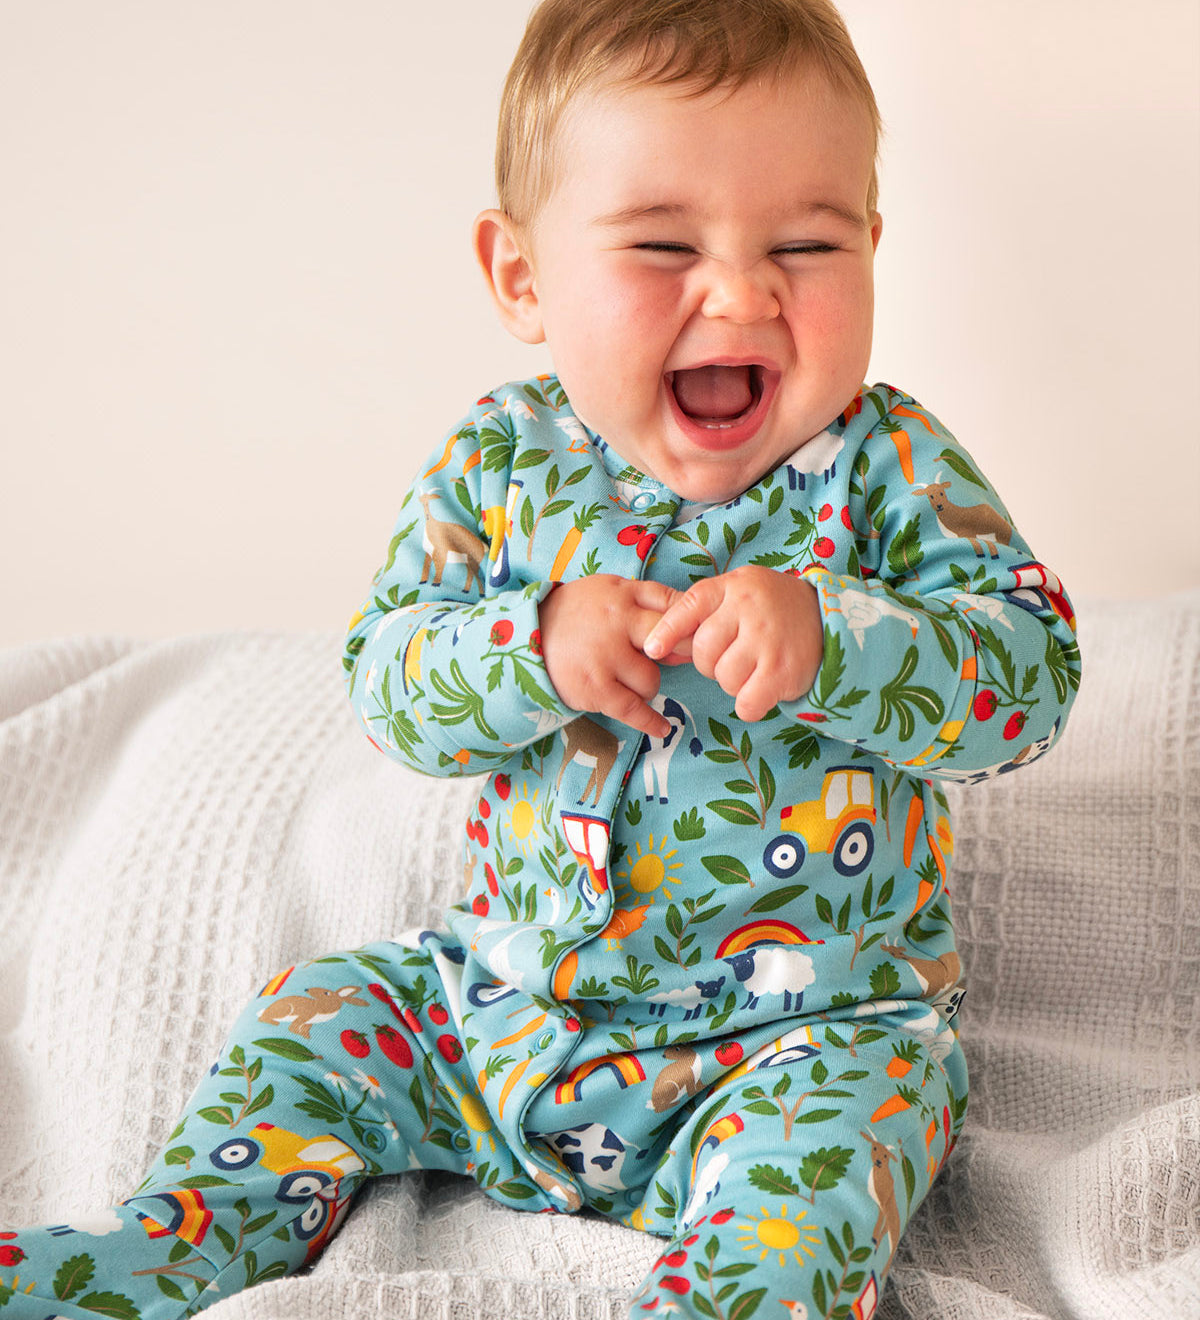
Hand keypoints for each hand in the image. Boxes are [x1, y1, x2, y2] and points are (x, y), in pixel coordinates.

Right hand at [539, 575, 681, 737]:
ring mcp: (605, 657)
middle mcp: (616, 623)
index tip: (699, 636)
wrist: (526, 637)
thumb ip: (647, 602)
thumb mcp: (609, 591)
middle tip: (683, 662)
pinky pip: (634, 709)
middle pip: (668, 642)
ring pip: (651, 680)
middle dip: (678, 654)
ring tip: (624, 677)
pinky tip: (662, 729)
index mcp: (622, 594)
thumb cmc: (576, 614)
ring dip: (645, 683)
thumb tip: (689, 630)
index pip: (672, 604)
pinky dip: (650, 722)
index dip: (689, 623)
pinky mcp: (595, 688)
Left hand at [643, 567, 823, 721]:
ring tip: (753, 668)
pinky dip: (750, 705)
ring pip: (724, 679)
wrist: (827, 616)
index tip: (651, 650)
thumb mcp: (737, 591)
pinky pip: (746, 703)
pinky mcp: (784, 671)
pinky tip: (762, 688)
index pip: (689, 607)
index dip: (666, 631)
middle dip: (710, 663)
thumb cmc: (769, 608)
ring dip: (733, 683)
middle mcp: (749, 609)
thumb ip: (702, 609)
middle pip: (703, 652)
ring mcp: (768, 640)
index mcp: (732, 587)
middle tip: (733, 656)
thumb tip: (653, 645)